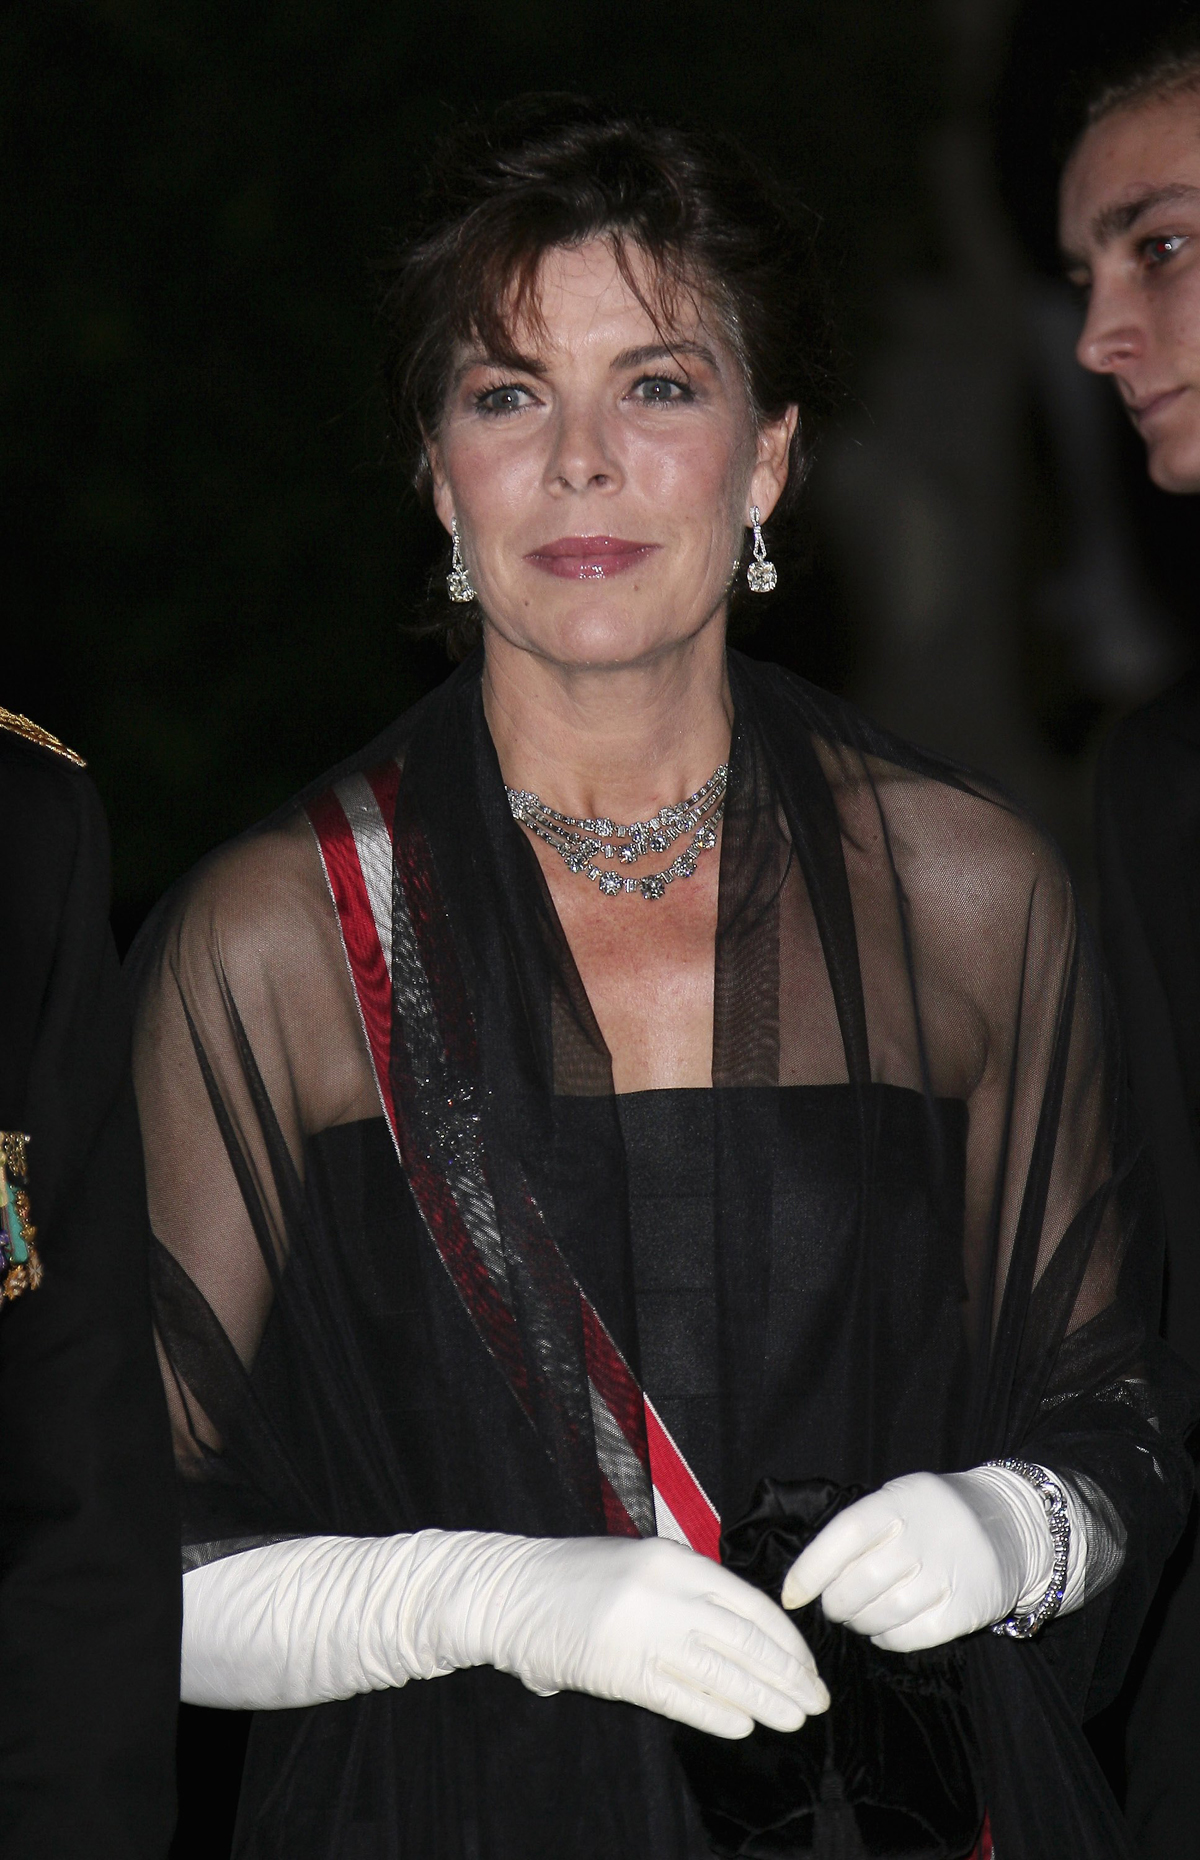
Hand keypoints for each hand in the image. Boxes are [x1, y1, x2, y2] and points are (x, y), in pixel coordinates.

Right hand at [415, 1531, 829, 1738]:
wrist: (509, 1590)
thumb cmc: (577, 1580)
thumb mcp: (640, 1566)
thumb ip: (687, 1592)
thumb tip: (744, 1639)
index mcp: (673, 1558)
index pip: (748, 1602)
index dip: (785, 1639)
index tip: (807, 1666)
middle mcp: (662, 1588)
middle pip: (743, 1638)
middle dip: (786, 1673)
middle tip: (815, 1700)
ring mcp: (639, 1627)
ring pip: (718, 1669)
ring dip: (762, 1698)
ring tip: (793, 1718)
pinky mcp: (615, 1665)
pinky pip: (677, 1695)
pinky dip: (714, 1713)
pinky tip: (741, 1726)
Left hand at [779, 1469, 1046, 1652]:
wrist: (1010, 1524)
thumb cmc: (935, 1514)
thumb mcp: (899, 1499)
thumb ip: (861, 1527)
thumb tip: (810, 1574)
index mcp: (898, 1503)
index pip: (843, 1536)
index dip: (810, 1570)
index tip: (792, 1595)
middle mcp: (922, 1537)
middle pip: (860, 1583)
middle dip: (836, 1603)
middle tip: (834, 1607)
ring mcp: (946, 1574)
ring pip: (884, 1613)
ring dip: (860, 1622)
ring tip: (858, 1618)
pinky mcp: (965, 1609)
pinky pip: (913, 1636)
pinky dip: (889, 1639)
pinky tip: (884, 1631)